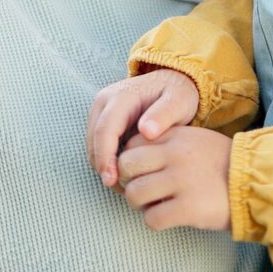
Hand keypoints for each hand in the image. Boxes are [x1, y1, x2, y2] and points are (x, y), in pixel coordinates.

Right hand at [87, 68, 199, 186]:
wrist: (172, 81)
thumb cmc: (178, 92)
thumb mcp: (179, 101)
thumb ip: (164, 114)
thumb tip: (146, 131)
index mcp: (121, 96)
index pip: (105, 130)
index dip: (105, 157)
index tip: (111, 180)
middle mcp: (105, 101)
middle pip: (94, 140)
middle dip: (103, 167)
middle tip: (123, 190)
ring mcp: (101, 110)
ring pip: (93, 145)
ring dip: (104, 166)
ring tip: (127, 185)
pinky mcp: (102, 120)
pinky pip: (98, 145)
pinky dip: (107, 161)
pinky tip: (126, 174)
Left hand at [116, 125, 231, 231]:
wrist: (259, 183)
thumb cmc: (224, 165)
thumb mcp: (196, 140)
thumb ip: (167, 143)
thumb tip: (131, 159)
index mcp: (176, 135)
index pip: (131, 145)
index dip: (130, 161)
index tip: (139, 173)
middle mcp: (175, 154)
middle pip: (125, 166)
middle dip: (127, 182)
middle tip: (141, 191)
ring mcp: (181, 181)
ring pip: (134, 194)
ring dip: (140, 204)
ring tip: (155, 205)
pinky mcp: (188, 208)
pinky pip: (152, 218)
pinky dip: (155, 221)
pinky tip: (169, 217)